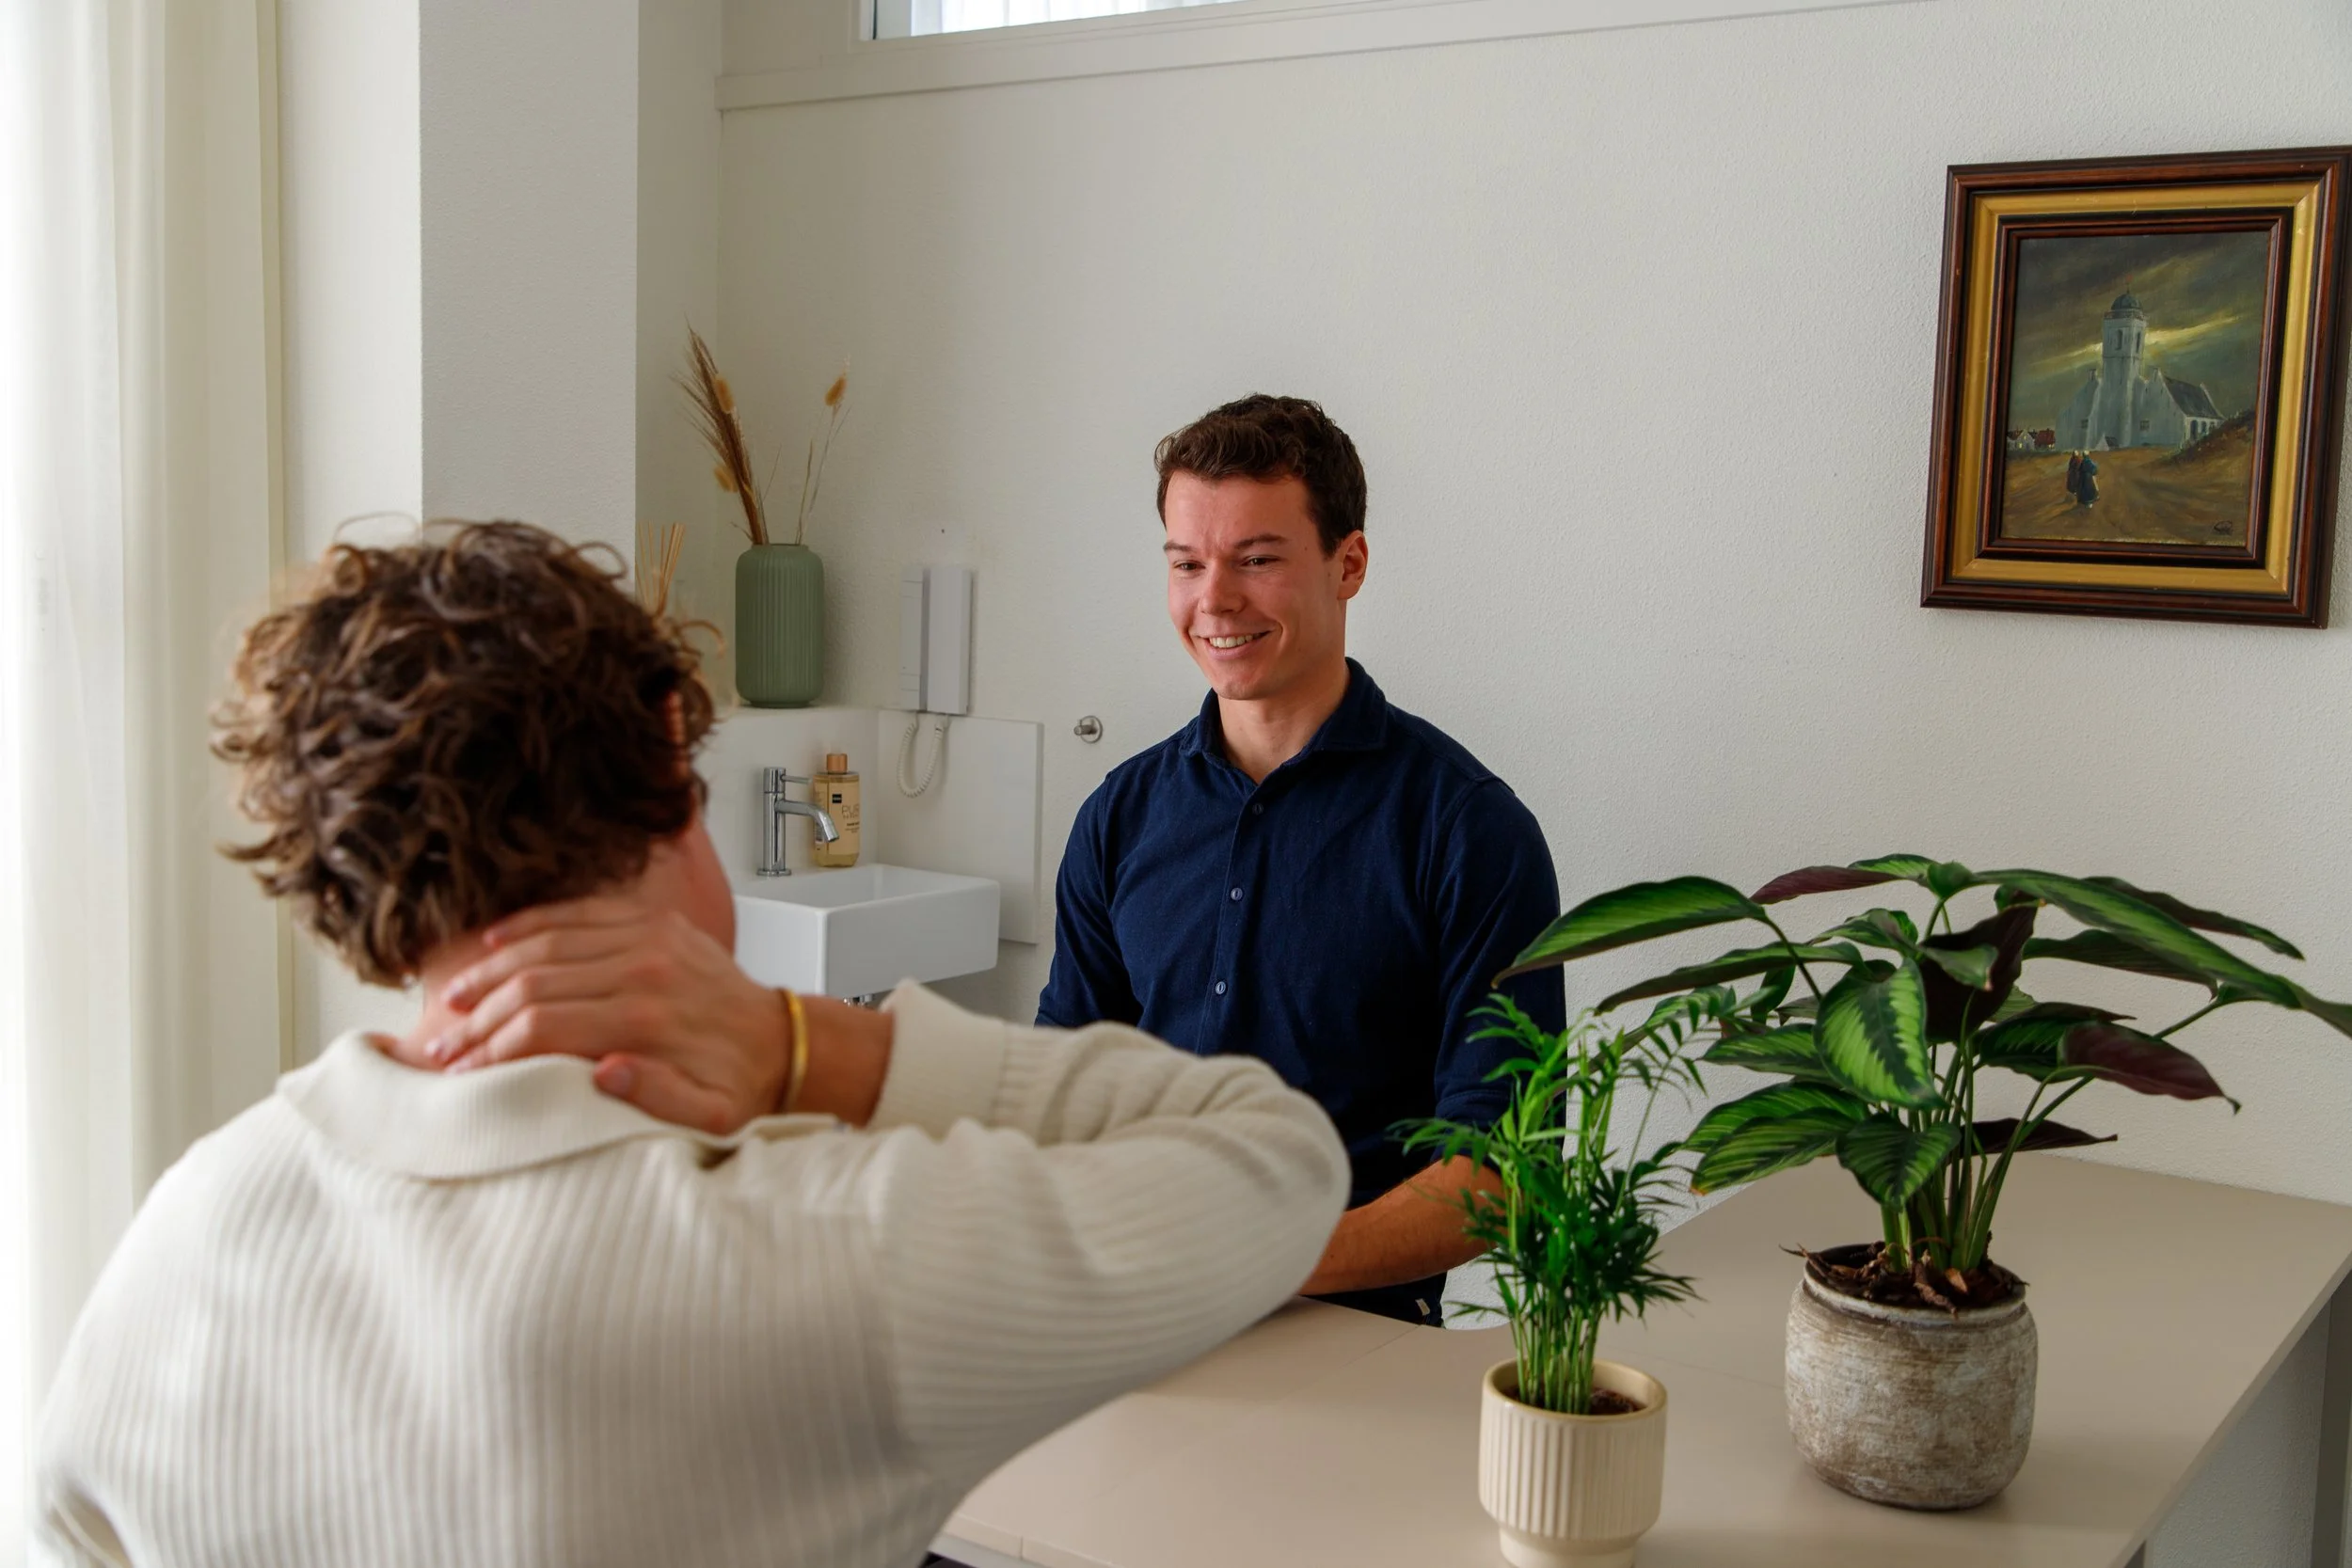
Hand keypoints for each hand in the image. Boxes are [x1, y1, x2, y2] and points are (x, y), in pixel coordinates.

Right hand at [429, 896, 789, 1133]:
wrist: (782, 1039)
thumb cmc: (738, 1083)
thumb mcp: (712, 1115)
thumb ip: (658, 1098)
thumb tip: (602, 1073)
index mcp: (650, 1021)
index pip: (545, 1026)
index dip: (493, 1049)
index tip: (459, 1072)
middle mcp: (646, 969)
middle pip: (536, 984)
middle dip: (480, 1017)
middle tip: (442, 1043)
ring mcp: (650, 937)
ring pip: (549, 943)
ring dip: (494, 969)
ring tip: (455, 999)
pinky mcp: (655, 920)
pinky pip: (581, 913)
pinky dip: (533, 924)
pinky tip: (496, 941)